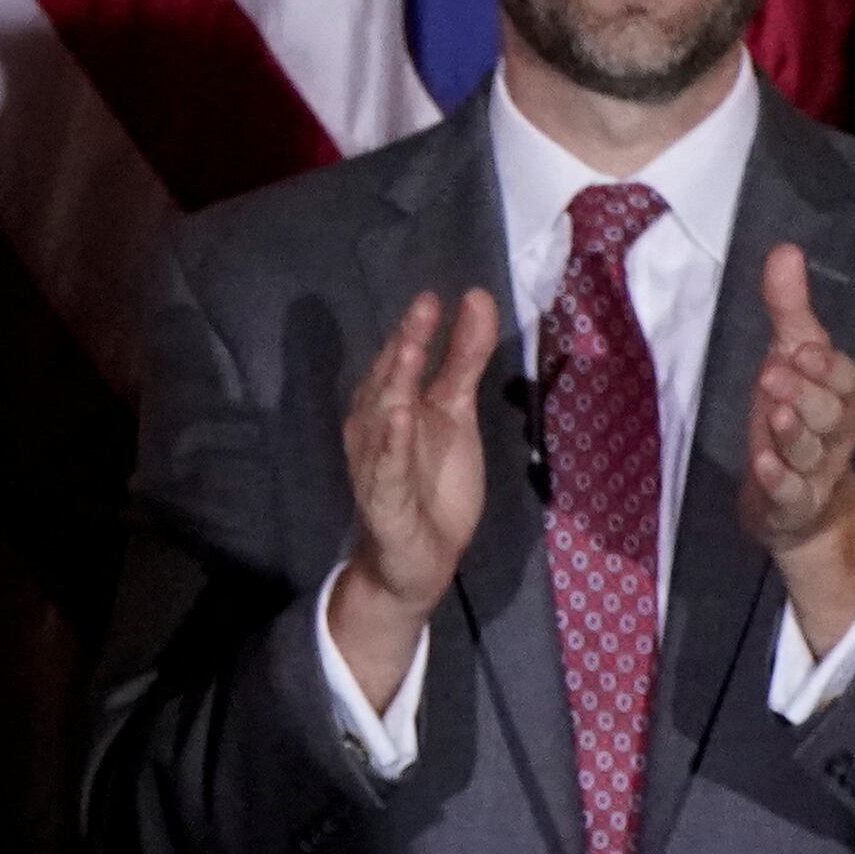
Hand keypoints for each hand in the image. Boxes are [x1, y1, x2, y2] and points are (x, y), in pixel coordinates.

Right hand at [332, 288, 502, 711]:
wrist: (418, 559)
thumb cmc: (434, 482)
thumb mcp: (457, 415)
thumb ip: (465, 359)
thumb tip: (478, 298)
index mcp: (393, 403)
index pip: (404, 359)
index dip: (418, 328)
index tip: (439, 295)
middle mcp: (376, 428)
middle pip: (390, 380)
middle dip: (406, 344)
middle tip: (424, 306)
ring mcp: (376, 463)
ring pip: (382, 418)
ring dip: (395, 384)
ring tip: (412, 350)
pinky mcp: (384, 500)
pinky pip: (385, 469)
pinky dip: (390, 444)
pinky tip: (399, 417)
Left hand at [740, 246, 854, 657]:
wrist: (797, 504)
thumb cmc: (793, 417)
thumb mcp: (789, 361)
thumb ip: (789, 310)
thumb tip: (785, 248)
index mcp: (839, 396)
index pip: (844, 378)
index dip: (825, 366)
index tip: (800, 347)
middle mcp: (834, 432)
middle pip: (832, 413)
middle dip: (808, 393)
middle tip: (777, 373)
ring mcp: (814, 471)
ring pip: (812, 452)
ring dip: (795, 432)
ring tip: (776, 413)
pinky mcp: (790, 503)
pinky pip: (790, 492)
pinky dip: (778, 479)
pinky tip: (762, 464)